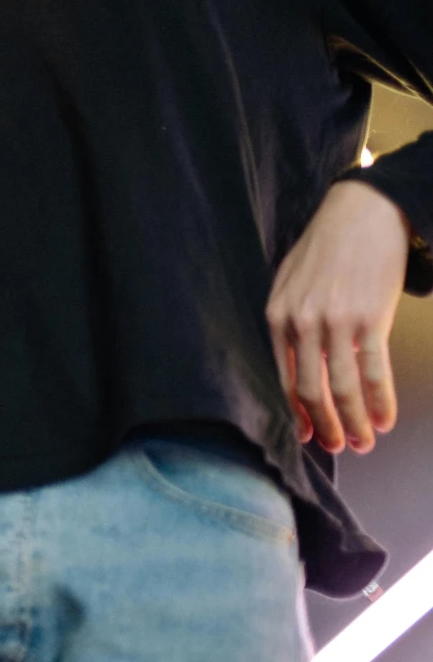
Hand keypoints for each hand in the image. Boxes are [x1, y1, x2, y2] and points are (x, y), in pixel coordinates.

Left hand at [267, 179, 409, 452]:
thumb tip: (297, 362)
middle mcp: (302, 324)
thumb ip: (290, 321)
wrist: (363, 213)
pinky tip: (385, 419)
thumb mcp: (290, 282)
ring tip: (365, 442)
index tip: (308, 436)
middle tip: (340, 448)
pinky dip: (380, 402)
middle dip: (327, 426)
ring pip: (342, 388)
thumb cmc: (326, 248)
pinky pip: (374, 372)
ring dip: (355, 422)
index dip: (296, 413)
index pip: (282, 377)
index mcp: (277, 316)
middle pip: (311, 391)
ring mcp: (337, 323)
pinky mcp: (371, 320)